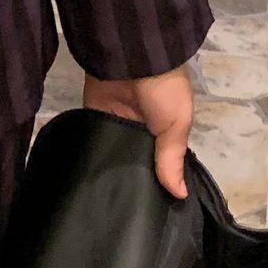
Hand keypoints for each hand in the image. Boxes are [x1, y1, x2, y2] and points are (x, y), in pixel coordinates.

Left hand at [82, 66, 194, 199]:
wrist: (132, 53)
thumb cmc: (163, 89)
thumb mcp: (177, 122)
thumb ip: (173, 157)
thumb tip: (180, 194)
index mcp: (163, 133)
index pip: (161, 165)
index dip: (157, 185)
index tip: (152, 213)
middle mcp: (139, 131)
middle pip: (134, 161)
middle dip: (130, 180)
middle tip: (122, 211)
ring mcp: (114, 124)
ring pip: (112, 154)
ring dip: (109, 169)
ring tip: (103, 202)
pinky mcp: (92, 117)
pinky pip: (92, 140)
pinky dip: (91, 154)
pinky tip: (87, 179)